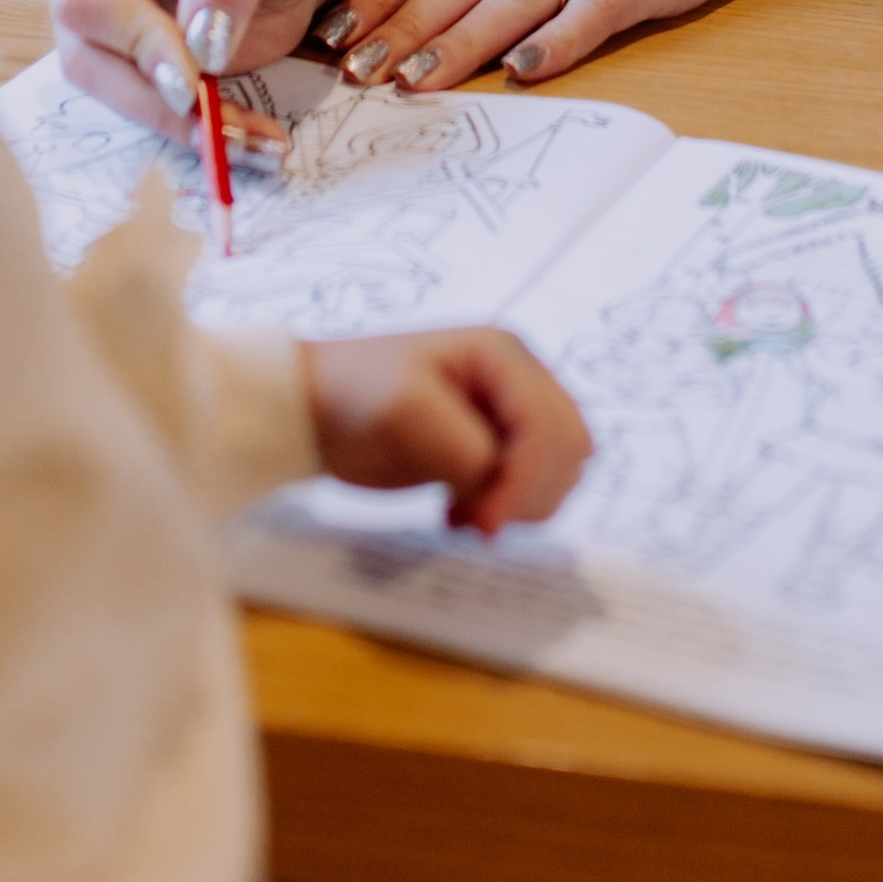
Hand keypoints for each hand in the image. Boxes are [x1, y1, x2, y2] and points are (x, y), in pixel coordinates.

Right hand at [45, 0, 355, 142]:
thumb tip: (200, 44)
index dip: (133, 41)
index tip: (192, 78)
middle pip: (85, 53)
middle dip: (154, 99)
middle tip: (223, 128)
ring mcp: (101, 19)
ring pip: (110, 90)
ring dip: (176, 123)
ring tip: (250, 137)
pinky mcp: (127, 60)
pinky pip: (142, 104)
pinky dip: (191, 127)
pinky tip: (245, 136)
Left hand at [301, 327, 591, 535]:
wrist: (314, 408)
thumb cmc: (356, 397)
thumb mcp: (412, 418)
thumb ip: (473, 458)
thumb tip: (503, 506)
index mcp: (504, 356)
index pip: (548, 427)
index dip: (527, 481)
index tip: (483, 526)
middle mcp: (519, 378)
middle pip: (569, 446)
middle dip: (531, 492)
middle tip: (474, 520)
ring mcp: (508, 410)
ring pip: (559, 468)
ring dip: (520, 502)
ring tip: (460, 513)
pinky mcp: (495, 443)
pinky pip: (531, 482)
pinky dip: (506, 506)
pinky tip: (457, 512)